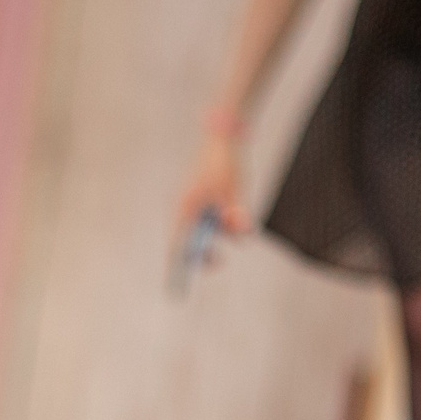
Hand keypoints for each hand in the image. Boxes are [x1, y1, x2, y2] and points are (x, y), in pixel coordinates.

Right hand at [175, 134, 241, 253]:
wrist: (224, 137)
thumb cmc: (226, 163)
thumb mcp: (236, 191)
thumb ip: (239, 216)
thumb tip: (244, 237)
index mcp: (185, 208)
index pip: (176, 245)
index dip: (177, 265)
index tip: (179, 282)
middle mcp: (185, 209)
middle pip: (188, 243)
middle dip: (205, 252)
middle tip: (220, 260)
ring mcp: (192, 206)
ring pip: (202, 232)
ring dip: (218, 232)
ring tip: (234, 216)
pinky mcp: (202, 202)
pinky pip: (208, 221)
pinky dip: (220, 223)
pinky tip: (231, 207)